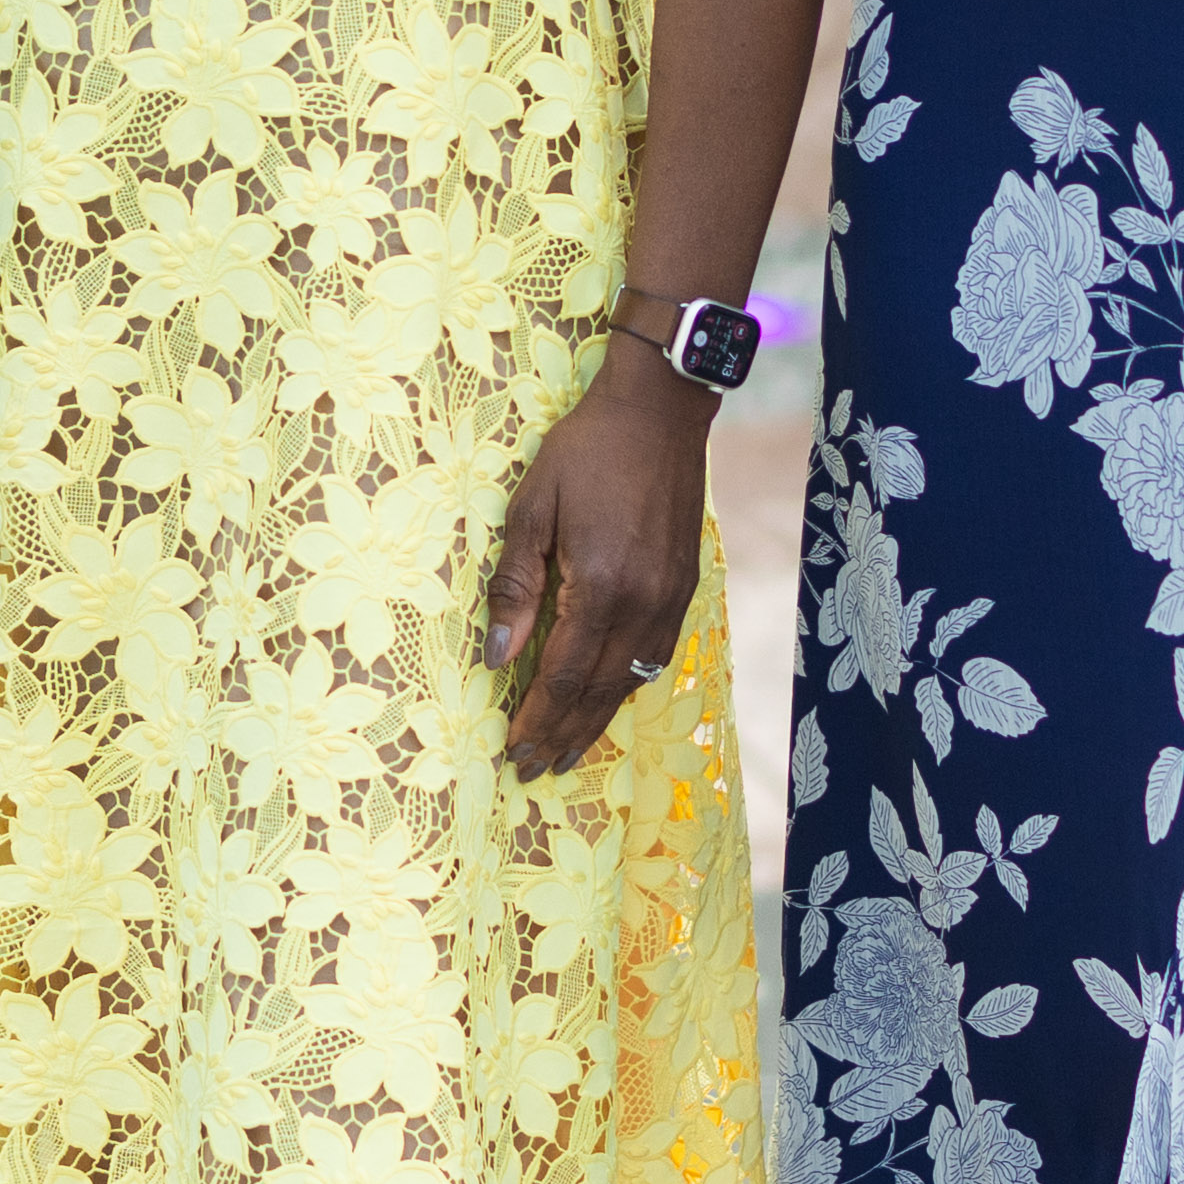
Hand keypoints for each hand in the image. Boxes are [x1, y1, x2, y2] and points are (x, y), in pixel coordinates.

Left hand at [475, 367, 714, 780]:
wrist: (659, 413)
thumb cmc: (586, 452)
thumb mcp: (533, 508)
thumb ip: (515, 585)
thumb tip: (499, 655)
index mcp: (601, 585)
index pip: (564, 673)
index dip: (537, 717)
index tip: (513, 751)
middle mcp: (643, 603)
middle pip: (600, 690)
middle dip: (563, 734)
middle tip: (533, 770)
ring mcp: (670, 598)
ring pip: (632, 680)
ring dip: (598, 721)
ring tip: (567, 752)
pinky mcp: (685, 587)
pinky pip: (656, 655)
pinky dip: (629, 687)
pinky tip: (610, 699)